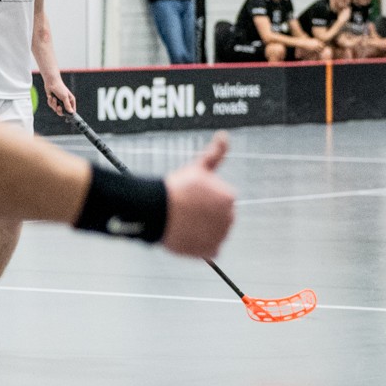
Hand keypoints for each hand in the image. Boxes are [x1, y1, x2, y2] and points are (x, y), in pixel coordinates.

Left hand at [43, 77, 76, 115]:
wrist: (51, 82)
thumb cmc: (60, 88)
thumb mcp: (64, 97)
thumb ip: (67, 105)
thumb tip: (72, 112)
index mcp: (71, 101)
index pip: (72, 110)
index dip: (69, 114)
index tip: (66, 116)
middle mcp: (65, 102)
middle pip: (63, 112)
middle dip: (59, 110)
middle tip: (58, 107)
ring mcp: (59, 102)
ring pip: (55, 109)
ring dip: (53, 104)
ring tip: (53, 98)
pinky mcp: (53, 101)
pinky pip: (51, 105)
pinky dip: (50, 101)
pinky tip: (50, 96)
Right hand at [161, 135, 234, 258]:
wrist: (156, 211)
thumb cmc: (175, 188)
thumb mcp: (197, 167)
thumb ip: (216, 153)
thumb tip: (224, 135)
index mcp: (229, 197)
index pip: (222, 201)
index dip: (205, 199)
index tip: (191, 198)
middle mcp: (230, 217)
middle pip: (220, 217)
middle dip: (206, 215)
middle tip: (187, 211)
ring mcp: (220, 235)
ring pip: (216, 233)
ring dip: (204, 230)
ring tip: (186, 223)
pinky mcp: (211, 250)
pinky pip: (211, 249)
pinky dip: (201, 245)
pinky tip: (189, 235)